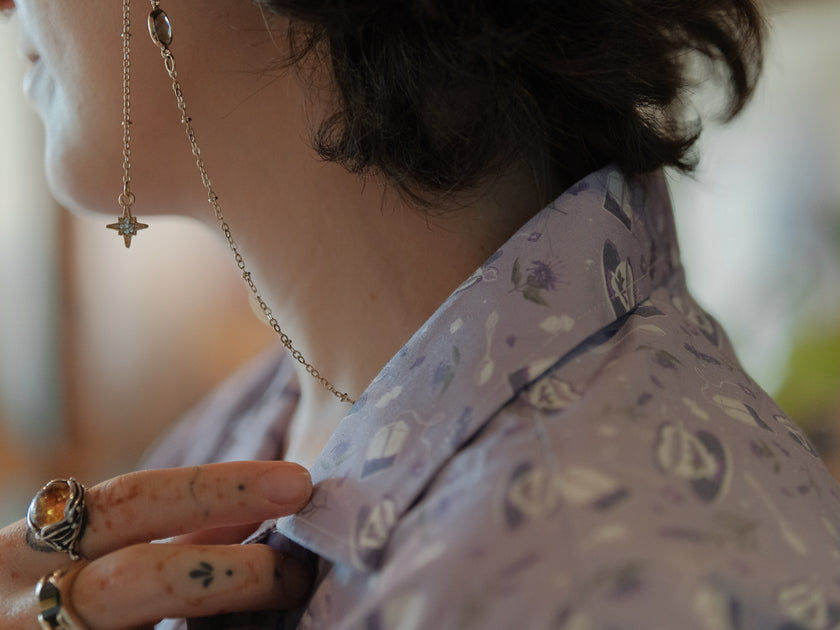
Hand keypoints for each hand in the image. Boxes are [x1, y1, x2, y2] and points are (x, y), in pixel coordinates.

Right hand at [0, 461, 313, 628]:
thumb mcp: (73, 558)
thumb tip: (248, 512)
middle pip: (142, 577)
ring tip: (283, 598)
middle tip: (298, 567)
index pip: (133, 499)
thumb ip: (154, 536)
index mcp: (31, 548)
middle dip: (233, 570)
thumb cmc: (27, 600)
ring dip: (226, 615)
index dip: (222, 488)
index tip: (296, 483)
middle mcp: (25, 603)